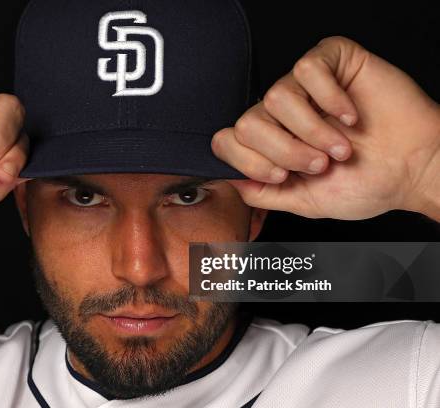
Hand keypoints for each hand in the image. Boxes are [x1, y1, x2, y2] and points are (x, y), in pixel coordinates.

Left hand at [212, 36, 439, 219]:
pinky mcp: (332, 61)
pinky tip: (350, 116)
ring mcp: (304, 86)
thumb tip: (232, 182)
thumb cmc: (365, 183)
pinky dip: (331, 100)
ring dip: (312, 131)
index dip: (248, 161)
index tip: (282, 176)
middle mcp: (282, 113)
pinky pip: (308, 69)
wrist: (414, 170)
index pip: (226, 140)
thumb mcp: (305, 200)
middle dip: (284, 151)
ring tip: (340, 146)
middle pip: (247, 122)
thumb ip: (264, 194)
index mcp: (271, 142)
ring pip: (275, 97)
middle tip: (319, 164)